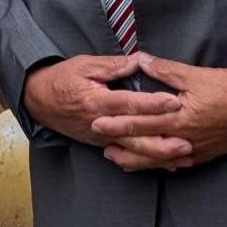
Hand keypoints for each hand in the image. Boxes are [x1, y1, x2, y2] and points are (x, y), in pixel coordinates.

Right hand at [22, 55, 186, 153]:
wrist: (39, 101)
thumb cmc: (61, 79)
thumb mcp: (84, 65)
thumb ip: (113, 65)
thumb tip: (138, 61)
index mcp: (97, 102)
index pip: (130, 104)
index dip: (153, 103)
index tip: (174, 102)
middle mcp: (100, 124)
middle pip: (135, 137)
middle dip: (162, 142)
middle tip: (187, 142)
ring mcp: (101, 138)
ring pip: (134, 152)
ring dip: (160, 157)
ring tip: (183, 157)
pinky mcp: (101, 144)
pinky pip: (127, 156)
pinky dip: (147, 161)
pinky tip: (167, 164)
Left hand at [88, 53, 226, 171]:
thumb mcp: (196, 75)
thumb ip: (165, 70)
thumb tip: (139, 60)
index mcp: (179, 117)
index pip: (141, 121)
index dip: (117, 123)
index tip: (97, 122)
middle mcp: (184, 137)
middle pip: (145, 144)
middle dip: (120, 143)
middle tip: (99, 142)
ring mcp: (194, 149)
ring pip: (159, 159)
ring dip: (136, 160)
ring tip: (117, 158)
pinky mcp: (204, 154)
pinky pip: (178, 163)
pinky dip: (161, 165)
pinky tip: (151, 164)